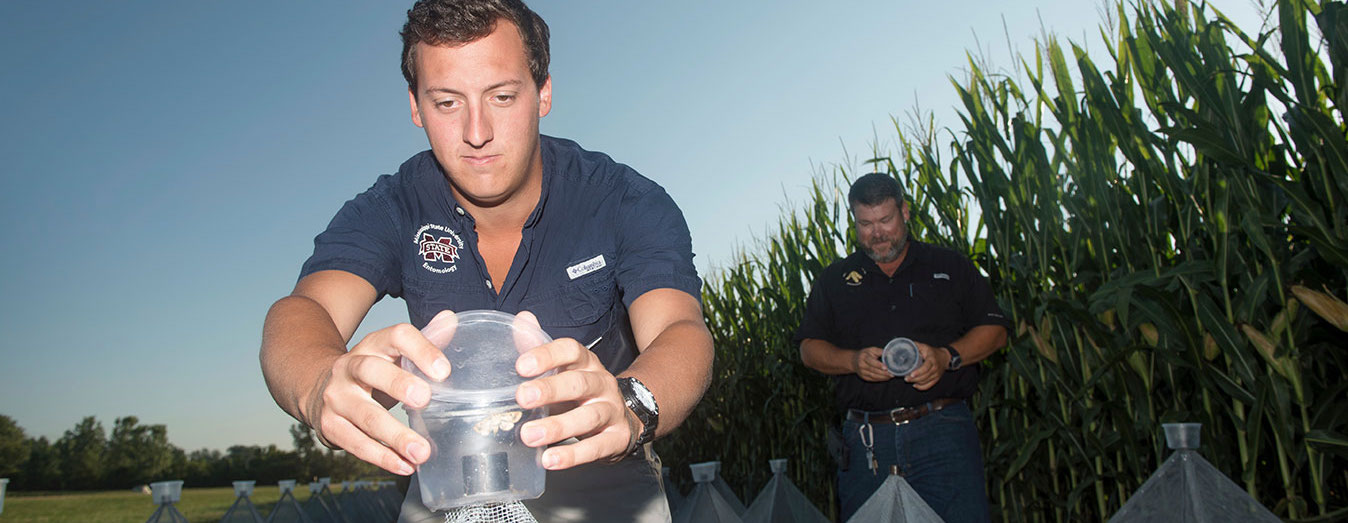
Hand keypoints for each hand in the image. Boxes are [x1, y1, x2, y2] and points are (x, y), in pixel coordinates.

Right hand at [302, 311, 454, 475]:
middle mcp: (351, 366)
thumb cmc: (373, 371)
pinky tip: (405, 465)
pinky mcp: (330, 426)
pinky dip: (382, 457)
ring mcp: (337, 397)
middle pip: (371, 371)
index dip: (421, 349)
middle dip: (398, 384)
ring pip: (365, 415)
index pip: (397, 336)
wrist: (319, 388)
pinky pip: (356, 443)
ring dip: (395, 435)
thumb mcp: (394, 353)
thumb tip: (451, 318)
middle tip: (425, 399)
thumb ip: (426, 339)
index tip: (444, 371)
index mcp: (374, 344)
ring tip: (422, 452)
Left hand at [512, 312, 634, 469]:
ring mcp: (612, 411)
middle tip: (521, 397)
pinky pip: (597, 447)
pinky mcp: (618, 438)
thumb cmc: (580, 391)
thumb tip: (521, 319)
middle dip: (550, 389)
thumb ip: (539, 348)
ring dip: (558, 426)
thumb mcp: (562, 370)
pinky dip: (573, 455)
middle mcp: (602, 382)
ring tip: (528, 436)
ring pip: (589, 416)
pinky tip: (550, 460)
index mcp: (585, 362)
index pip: (570, 350)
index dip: (547, 356)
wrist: (625, 416)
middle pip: (578, 382)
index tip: (520, 366)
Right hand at [853, 346, 891, 381]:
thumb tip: (891, 353)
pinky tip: (886, 378)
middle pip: (873, 370)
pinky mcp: (864, 377)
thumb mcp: (872, 350)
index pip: (871, 361)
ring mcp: (862, 372)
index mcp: (864, 356)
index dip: (879, 365)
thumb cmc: (866, 354)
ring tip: (890, 376)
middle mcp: (861, 365)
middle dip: (883, 373)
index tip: (886, 367)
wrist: (854, 361)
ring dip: (883, 377)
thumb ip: (880, 351)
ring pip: (874, 376)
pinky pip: (873, 379)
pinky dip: (880, 379)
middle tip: (892, 374)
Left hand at [904, 342, 947, 389]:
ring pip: (925, 382)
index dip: (919, 372)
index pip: (926, 368)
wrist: (945, 358)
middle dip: (914, 379)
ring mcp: (936, 375)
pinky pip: (929, 386)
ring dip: (916, 382)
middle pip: (924, 376)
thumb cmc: (933, 352)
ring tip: (908, 380)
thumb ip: (916, 345)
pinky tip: (915, 385)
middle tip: (905, 378)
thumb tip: (906, 344)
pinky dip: (921, 387)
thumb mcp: (925, 347)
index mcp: (932, 360)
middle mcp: (935, 369)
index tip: (911, 374)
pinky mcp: (936, 379)